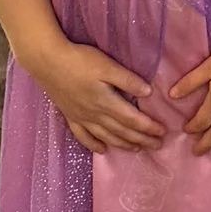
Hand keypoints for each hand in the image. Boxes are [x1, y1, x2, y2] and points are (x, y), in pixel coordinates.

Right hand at [36, 39, 163, 153]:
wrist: (48, 62)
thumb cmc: (80, 61)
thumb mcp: (107, 66)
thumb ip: (127, 80)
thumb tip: (148, 93)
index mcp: (106, 102)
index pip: (132, 119)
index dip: (148, 127)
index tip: (162, 132)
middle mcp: (95, 114)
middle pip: (122, 131)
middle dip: (141, 139)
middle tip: (157, 145)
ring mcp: (81, 117)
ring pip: (106, 136)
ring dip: (123, 144)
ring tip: (137, 150)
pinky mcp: (70, 116)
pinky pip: (83, 136)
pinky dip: (94, 145)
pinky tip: (102, 150)